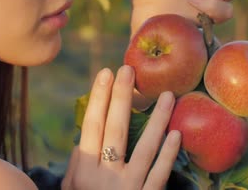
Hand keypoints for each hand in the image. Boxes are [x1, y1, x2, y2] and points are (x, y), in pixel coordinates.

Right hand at [62, 66, 180, 189]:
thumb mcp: (72, 189)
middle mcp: (106, 178)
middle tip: (129, 69)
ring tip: (168, 94)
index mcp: (85, 172)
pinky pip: (160, 174)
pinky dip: (168, 154)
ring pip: (145, 149)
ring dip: (158, 119)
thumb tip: (84, 138)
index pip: (92, 127)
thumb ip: (77, 165)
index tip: (106, 72)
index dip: (99, 98)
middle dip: (121, 97)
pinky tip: (175, 133)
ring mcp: (129, 189)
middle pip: (115, 130)